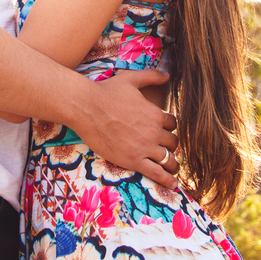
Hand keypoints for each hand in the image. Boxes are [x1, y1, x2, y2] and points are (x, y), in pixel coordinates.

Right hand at [75, 69, 179, 187]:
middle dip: (171, 146)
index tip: (164, 132)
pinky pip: (156, 173)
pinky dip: (167, 180)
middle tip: (167, 151)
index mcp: (155, 113)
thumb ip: (151, 76)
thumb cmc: (106, 92)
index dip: (169, 128)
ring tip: (173, 170)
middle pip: (173, 143)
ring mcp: (144, 147)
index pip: (172, 124)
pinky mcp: (133, 160)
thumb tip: (167, 74)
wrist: (86, 107)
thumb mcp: (131, 79)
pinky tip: (172, 185)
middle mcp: (154, 131)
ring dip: (173, 164)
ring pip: (168, 159)